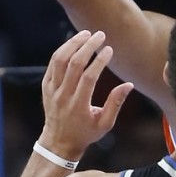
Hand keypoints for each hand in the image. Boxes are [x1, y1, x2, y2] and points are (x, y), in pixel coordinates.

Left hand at [36, 31, 133, 159]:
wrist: (58, 142)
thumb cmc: (85, 133)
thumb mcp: (105, 124)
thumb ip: (116, 103)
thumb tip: (129, 84)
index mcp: (78, 105)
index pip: (88, 77)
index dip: (100, 61)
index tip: (110, 50)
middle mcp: (62, 95)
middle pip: (73, 64)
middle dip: (87, 46)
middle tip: (100, 35)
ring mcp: (52, 90)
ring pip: (59, 60)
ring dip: (73, 44)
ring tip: (86, 34)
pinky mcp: (46, 87)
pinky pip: (53, 64)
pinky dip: (63, 51)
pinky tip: (74, 43)